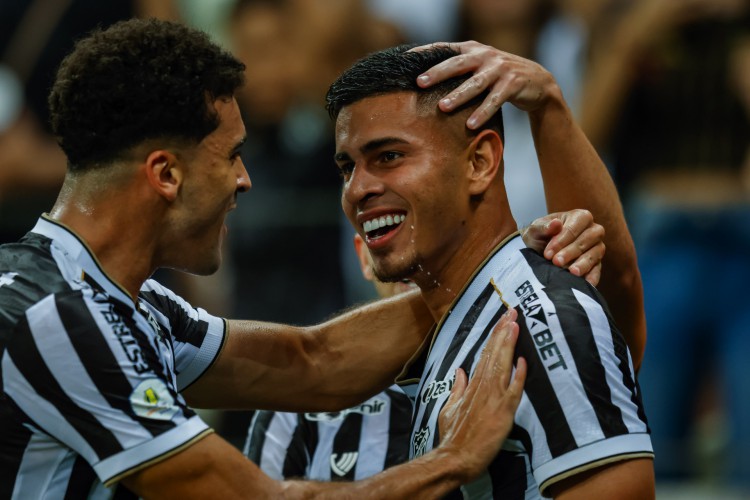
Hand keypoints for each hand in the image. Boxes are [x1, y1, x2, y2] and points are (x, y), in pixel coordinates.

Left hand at [412, 41, 558, 128]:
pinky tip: (471, 124)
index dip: (425, 52)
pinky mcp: (513, 83)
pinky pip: (495, 100)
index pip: (444, 48)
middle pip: (457, 63)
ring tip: (443, 107)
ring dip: (458, 95)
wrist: (536, 81)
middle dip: (437, 72)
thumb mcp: (478, 68)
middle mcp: (485, 55)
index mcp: (472, 49)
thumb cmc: (498, 77)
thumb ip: (456, 71)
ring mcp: (500, 68)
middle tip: (420, 83)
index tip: (406, 59)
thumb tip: (421, 82)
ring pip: (475, 83)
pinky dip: (483, 112)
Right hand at [437, 308, 525, 482]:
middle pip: (494, 354)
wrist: (456, 457)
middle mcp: (483, 387)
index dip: (495, 336)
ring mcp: (493, 398)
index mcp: (472, 385)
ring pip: (502, 365)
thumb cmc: (453, 436)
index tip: (503, 320)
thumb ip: (457, 388)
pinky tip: (522, 360)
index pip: (485, 354)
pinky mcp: (503, 412)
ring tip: (514, 324)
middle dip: (504, 332)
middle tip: (513, 312)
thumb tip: (460, 371)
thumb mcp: (449, 408)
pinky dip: (518, 375)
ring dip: (509, 344)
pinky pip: (513, 390)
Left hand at [522, 209, 604, 285]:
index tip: (548, 253)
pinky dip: (593, 276)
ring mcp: (596, 247)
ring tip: (571, 272)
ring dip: (583, 263)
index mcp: (580, 217)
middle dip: (571, 251)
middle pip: (587, 239)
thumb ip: (544, 226)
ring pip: (594, 253)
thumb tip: (556, 223)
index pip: (574, 227)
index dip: (562, 240)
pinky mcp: (596, 264)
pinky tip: (586, 283)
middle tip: (556, 262)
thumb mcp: (535, 230)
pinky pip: (598, 269)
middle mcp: (592, 230)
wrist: (537, 252)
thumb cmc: (539, 237)